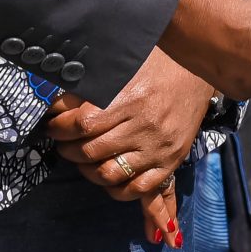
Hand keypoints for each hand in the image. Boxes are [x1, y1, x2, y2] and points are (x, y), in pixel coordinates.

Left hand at [46, 50, 213, 201]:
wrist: (199, 71)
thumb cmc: (156, 62)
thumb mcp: (123, 63)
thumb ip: (92, 80)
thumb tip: (56, 99)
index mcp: (130, 98)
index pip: (83, 123)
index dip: (60, 128)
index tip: (52, 126)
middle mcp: (144, 126)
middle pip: (92, 151)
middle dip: (68, 150)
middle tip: (63, 144)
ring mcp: (158, 147)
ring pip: (111, 174)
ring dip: (87, 171)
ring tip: (82, 160)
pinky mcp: (171, 161)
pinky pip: (138, 188)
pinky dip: (116, 189)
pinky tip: (106, 175)